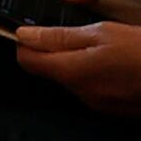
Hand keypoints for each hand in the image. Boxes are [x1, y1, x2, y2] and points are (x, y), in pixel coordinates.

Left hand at [17, 12, 140, 114]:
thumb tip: (24, 34)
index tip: (33, 28)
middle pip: (49, 71)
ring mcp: (99, 106)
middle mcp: (81, 94)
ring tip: (103, 48)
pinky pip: (93, 90)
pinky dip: (96, 76)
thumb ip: (59, 36)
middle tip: (76, 33)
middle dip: (54, 52)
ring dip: (77, 64)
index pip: (26, 60)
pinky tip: (115, 65)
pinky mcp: (115, 111)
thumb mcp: (103, 33)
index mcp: (73, 73)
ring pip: (72, 80)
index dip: (25, 42)